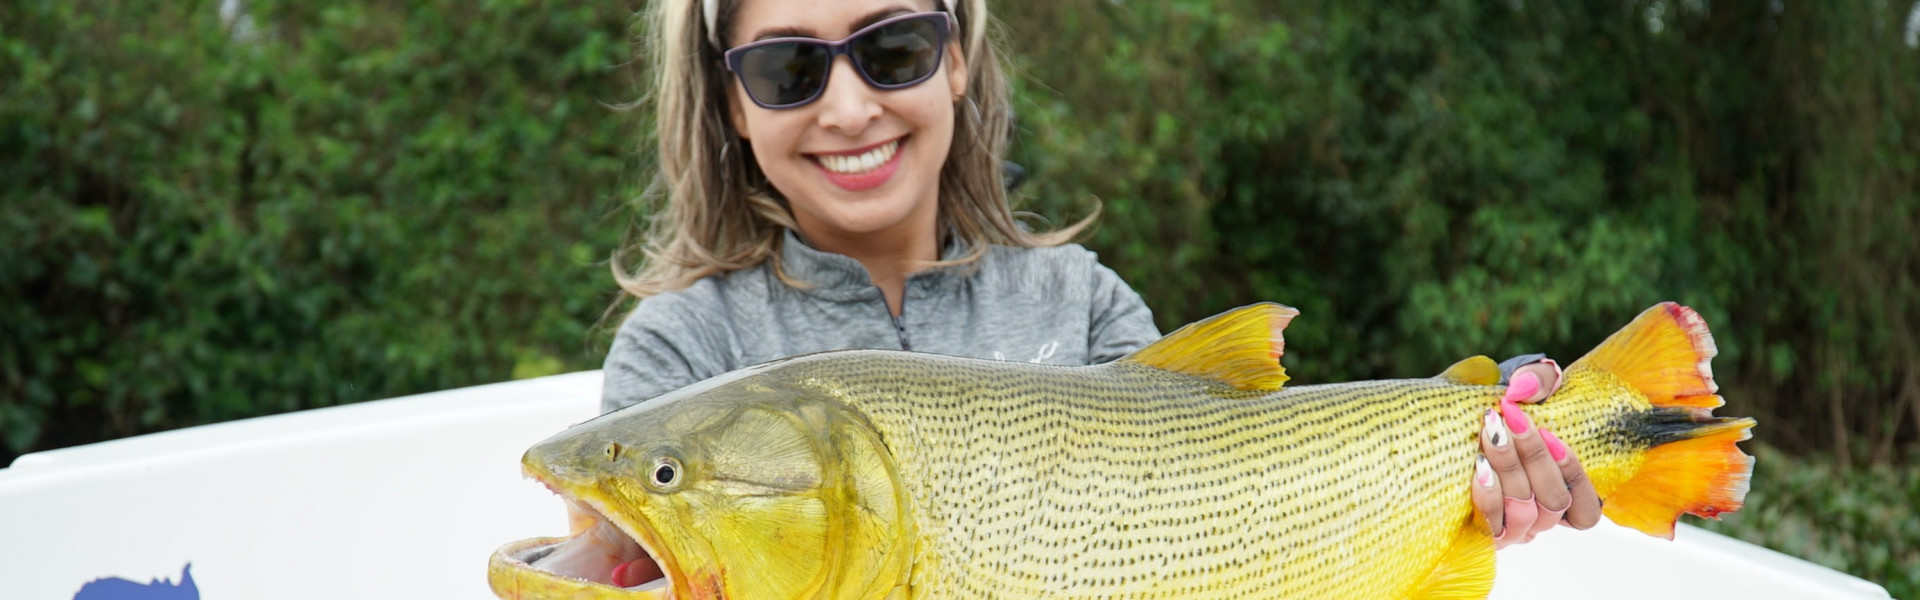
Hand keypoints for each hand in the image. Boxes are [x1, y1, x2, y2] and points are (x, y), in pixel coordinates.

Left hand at [1472, 362, 1602, 546]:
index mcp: (1559, 491)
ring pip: (1525, 512)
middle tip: (1512, 417)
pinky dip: (1489, 495)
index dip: (1574, 475)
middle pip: (1554, 502)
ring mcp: (1511, 529)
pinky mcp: (1481, 532)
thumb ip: (1536, 379)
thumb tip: (1522, 388)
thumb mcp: (1521, 386)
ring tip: (1491, 434)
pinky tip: (1479, 466)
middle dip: (1535, 458)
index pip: (1586, 509)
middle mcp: (1539, 517)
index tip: (1550, 434)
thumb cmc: (1496, 409)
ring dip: (1510, 470)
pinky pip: (1492, 524)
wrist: (1445, 424)